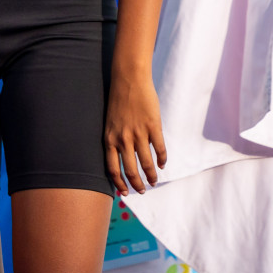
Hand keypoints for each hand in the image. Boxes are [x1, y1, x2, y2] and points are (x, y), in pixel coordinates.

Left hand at [104, 71, 166, 194]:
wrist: (129, 80)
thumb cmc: (119, 101)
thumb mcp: (111, 122)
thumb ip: (116, 139)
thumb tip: (125, 157)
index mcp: (110, 138)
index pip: (112, 169)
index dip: (119, 183)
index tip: (125, 193)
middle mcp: (123, 139)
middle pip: (130, 170)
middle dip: (137, 184)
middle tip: (142, 191)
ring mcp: (139, 133)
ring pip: (146, 163)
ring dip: (151, 175)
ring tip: (154, 181)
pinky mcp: (153, 127)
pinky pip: (159, 149)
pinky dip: (162, 160)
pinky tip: (162, 164)